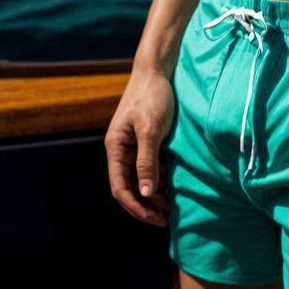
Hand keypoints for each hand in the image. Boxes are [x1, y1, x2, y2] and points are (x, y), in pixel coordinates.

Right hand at [104, 65, 176, 226]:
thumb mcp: (151, 129)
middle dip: (145, 205)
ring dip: (153, 195)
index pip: (120, 188)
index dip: (136, 207)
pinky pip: (149, 168)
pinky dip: (159, 180)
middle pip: (128, 188)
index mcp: (115, 148)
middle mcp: (121, 150)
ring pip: (139, 180)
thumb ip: (147, 162)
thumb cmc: (153, 96)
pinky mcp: (146, 141)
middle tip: (165, 219)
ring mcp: (133, 146)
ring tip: (171, 206)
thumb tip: (146, 194)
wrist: (158, 70)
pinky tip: (173, 186)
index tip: (155, 218)